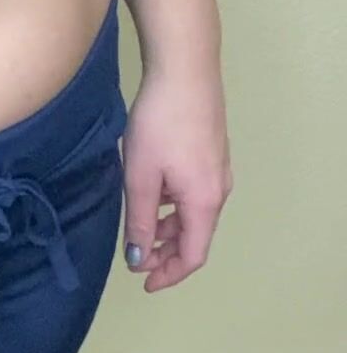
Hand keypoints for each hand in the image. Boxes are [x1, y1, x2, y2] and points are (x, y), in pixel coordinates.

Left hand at [122, 63, 231, 291]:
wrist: (184, 70)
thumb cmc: (160, 123)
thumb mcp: (141, 178)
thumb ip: (141, 222)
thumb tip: (139, 258)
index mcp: (204, 202)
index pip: (193, 255)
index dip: (169, 274)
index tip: (144, 282)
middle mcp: (219, 190)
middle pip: (195, 236)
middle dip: (165, 252)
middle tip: (135, 256)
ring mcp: (218, 170)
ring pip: (193, 214)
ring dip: (167, 227)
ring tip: (138, 224)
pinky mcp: (212, 153)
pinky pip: (194, 193)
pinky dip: (173, 205)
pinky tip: (151, 192)